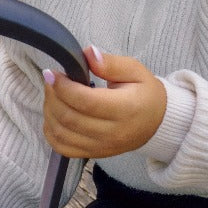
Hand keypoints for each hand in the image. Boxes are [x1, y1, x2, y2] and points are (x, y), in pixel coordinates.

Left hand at [42, 45, 166, 159]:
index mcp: (126, 109)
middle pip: (70, 118)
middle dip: (53, 97)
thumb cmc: (145, 94)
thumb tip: (88, 54)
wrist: (157, 123)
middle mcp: (113, 133)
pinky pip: (63, 148)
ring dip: (49, 113)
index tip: (52, 73)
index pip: (86, 102)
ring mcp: (102, 147)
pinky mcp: (94, 154)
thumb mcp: (135, 71)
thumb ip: (111, 63)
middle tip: (51, 81)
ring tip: (52, 95)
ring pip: (62, 134)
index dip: (63, 87)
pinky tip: (53, 116)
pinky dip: (51, 132)